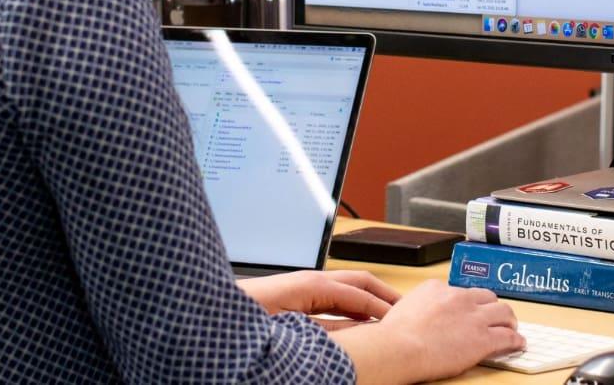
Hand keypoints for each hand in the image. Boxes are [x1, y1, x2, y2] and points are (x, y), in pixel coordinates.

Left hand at [238, 269, 400, 320]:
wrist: (209, 313)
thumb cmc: (241, 318)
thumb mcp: (290, 327)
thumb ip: (327, 330)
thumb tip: (358, 332)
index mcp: (309, 283)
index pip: (357, 293)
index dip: (381, 306)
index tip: (402, 318)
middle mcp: (306, 281)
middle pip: (355, 282)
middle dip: (381, 294)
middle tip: (405, 309)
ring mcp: (299, 289)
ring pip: (343, 292)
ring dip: (366, 302)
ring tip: (386, 316)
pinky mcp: (291, 300)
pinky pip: (328, 303)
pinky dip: (347, 311)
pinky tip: (354, 325)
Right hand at [374, 280, 523, 381]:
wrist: (400, 346)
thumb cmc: (395, 334)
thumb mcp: (404, 307)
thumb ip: (419, 307)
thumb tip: (419, 315)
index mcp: (437, 288)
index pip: (460, 291)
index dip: (468, 303)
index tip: (469, 310)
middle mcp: (459, 297)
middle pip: (486, 296)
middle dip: (492, 306)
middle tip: (495, 316)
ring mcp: (473, 317)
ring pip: (503, 312)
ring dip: (509, 319)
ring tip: (511, 327)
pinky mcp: (483, 338)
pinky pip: (508, 336)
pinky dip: (515, 339)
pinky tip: (518, 342)